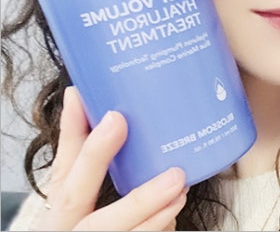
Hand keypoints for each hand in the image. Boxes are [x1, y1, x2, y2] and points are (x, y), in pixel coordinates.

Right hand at [38, 86, 187, 230]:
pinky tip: (174, 212)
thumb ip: (74, 144)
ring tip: (182, 190)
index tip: (115, 118)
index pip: (69, 182)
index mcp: (61, 210)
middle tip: (175, 176)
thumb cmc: (72, 216)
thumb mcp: (67, 182)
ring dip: (159, 215)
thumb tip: (78, 95)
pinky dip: (161, 228)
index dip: (92, 154)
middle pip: (102, 224)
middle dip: (139, 201)